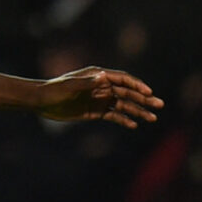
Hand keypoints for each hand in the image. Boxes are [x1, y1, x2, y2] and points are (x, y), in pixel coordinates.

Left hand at [36, 67, 162, 127]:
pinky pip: (113, 115)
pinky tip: (134, 125)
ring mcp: (100, 99)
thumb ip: (88, 83)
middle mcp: (102, 86)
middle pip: (128, 92)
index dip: (137, 85)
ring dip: (138, 111)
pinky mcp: (95, 111)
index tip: (149, 92)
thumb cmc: (54, 90)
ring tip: (152, 118)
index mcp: (98, 76)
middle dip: (144, 99)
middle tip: (159, 105)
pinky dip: (124, 120)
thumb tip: (104, 76)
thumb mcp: (70, 86)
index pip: (123, 79)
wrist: (41, 101)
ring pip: (124, 105)